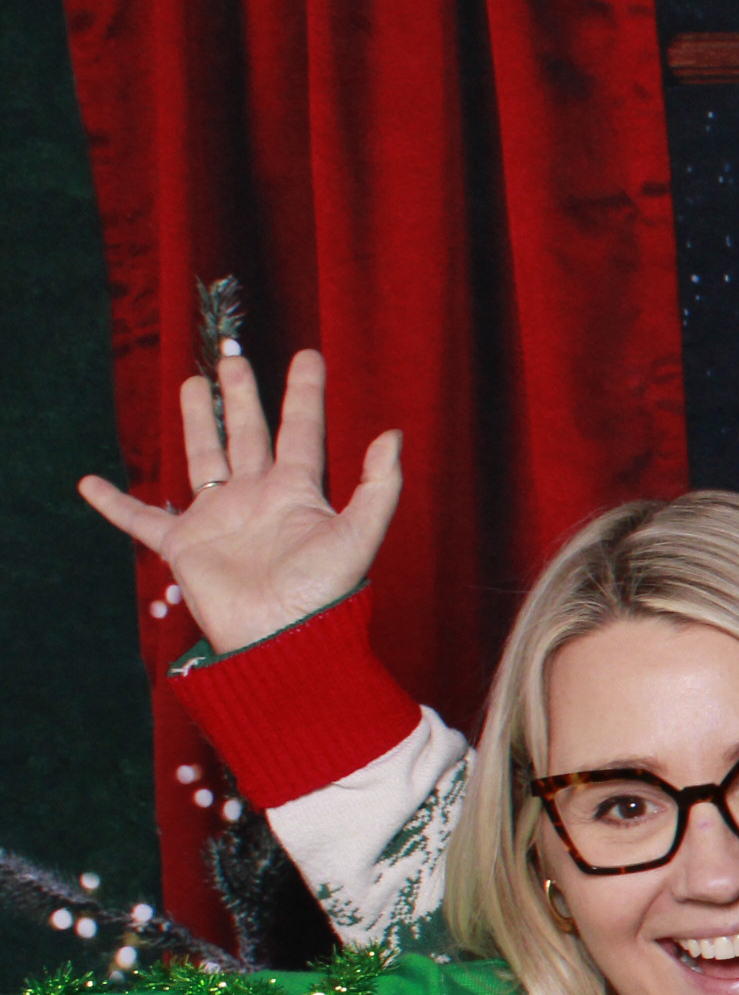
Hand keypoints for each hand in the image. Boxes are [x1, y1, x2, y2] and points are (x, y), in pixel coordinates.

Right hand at [75, 345, 403, 653]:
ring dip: (197, 422)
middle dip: (241, 397)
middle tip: (231, 357)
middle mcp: (257, 497)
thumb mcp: (359, 537)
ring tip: (192, 384)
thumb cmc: (323, 594)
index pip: (302, 430)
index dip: (305, 393)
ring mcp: (219, 519)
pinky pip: (141, 519)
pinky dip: (114, 504)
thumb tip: (392, 435)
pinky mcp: (184, 545)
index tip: (307, 355)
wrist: (281, 639)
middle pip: (248, 434)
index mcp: (297, 491)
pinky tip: (89, 482)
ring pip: (203, 458)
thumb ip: (378, 488)